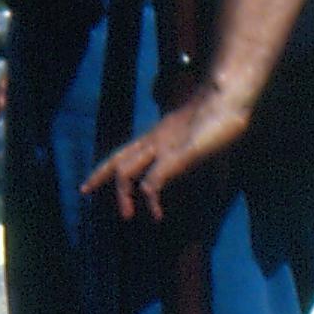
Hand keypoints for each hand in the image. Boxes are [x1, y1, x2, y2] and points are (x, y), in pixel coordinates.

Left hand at [80, 81, 253, 224]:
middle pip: (118, 157)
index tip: (96, 178)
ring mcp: (162, 146)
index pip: (127, 150)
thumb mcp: (213, 145)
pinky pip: (153, 181)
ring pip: (126, 171)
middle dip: (99, 175)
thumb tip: (219, 188)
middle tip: (84, 190)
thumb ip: (213, 168)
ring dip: (123, 196)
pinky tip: (157, 215)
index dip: (110, 165)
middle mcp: (155, 138)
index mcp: (161, 134)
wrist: (228, 96)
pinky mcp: (175, 156)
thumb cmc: (224, 115)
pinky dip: (151, 201)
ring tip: (127, 216)